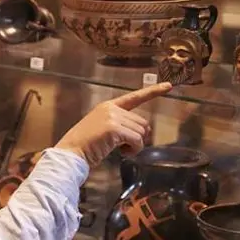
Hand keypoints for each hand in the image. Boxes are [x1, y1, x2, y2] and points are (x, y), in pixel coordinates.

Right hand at [55, 83, 171, 167]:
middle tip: (122, 147)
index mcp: (107, 106)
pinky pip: (137, 140)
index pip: (134, 97)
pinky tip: (121, 153)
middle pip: (141, 122)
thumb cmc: (85, 146)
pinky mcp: (114, 128)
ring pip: (141, 132)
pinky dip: (133, 150)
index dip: (152, 92)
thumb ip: (119, 124)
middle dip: (136, 137)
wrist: (71, 153)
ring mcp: (112, 117)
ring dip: (135, 145)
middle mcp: (110, 108)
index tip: (168, 86)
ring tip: (119, 150)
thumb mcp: (101, 128)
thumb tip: (141, 132)